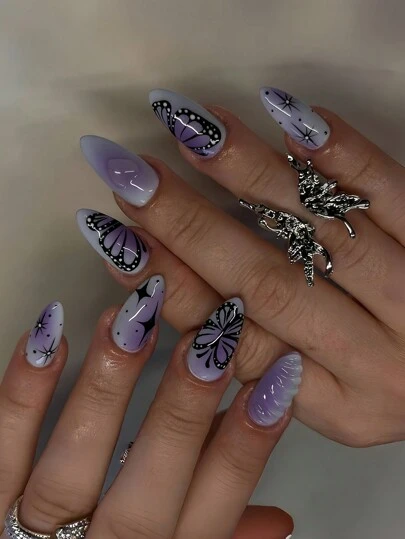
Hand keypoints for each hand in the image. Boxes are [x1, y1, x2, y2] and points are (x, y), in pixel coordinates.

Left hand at [0, 284, 293, 537]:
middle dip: (185, 408)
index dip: (247, 445)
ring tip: (132, 322)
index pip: (215, 511)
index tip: (278, 379)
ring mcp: (38, 532)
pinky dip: (24, 395)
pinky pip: (2, 451)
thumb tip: (279, 519)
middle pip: (150, 486)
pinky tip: (47, 336)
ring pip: (73, 466)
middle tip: (212, 339)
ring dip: (107, 388)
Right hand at [79, 87, 404, 446]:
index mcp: (338, 407)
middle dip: (189, 227)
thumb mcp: (336, 396)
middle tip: (132, 176)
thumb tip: (165, 290)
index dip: (171, 288)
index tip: (117, 238)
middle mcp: (375, 361)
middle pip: (264, 287)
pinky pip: (392, 194)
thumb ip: (261, 358)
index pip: (235, 344)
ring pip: (321, 235)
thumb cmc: (396, 370)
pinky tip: (293, 119)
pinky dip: (340, 154)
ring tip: (194, 130)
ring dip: (253, 178)